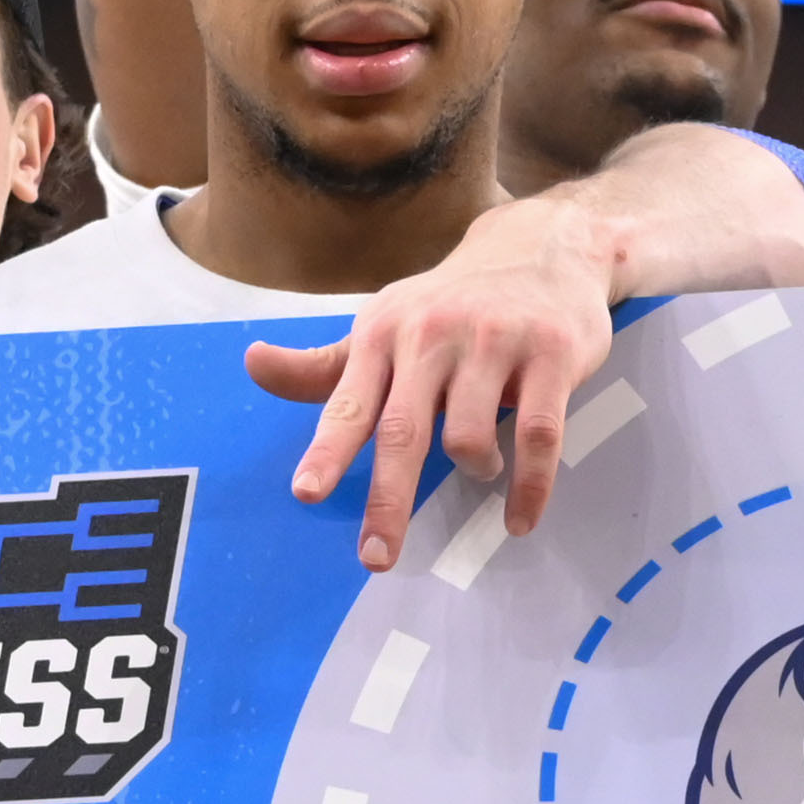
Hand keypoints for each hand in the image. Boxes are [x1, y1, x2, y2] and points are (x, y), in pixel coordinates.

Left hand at [250, 192, 641, 571]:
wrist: (543, 247)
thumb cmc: (451, 304)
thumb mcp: (385, 325)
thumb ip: (325, 365)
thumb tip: (252, 364)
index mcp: (385, 333)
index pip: (349, 402)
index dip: (327, 450)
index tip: (307, 493)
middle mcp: (433, 335)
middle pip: (404, 431)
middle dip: (388, 498)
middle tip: (377, 556)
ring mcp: (494, 342)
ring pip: (469, 436)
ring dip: (475, 472)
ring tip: (482, 471)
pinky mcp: (550, 355)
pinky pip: (537, 436)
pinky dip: (529, 487)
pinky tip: (520, 517)